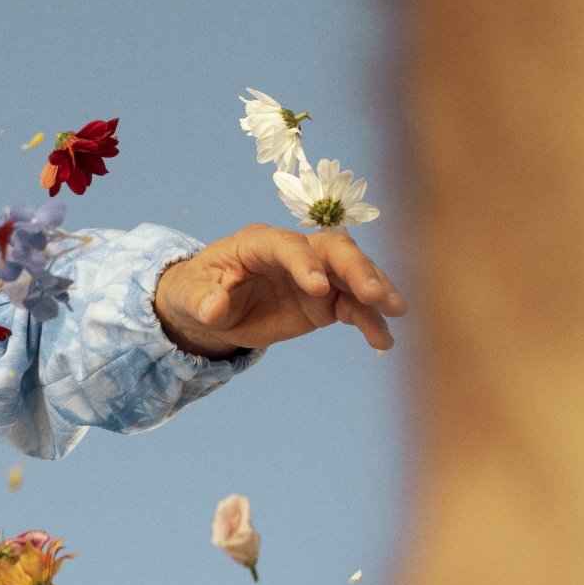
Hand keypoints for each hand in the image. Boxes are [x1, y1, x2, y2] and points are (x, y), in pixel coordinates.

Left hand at [152, 225, 404, 356]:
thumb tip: (213, 309)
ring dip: (376, 290)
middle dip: (356, 269)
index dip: (305, 263)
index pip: (288, 245)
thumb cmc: (195, 292)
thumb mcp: (186, 297)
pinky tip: (384, 341)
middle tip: (374, 294)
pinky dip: (370, 321)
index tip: (319, 289)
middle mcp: (295, 253)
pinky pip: (353, 307)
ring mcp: (315, 275)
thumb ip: (200, 300)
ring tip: (396, 312)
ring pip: (353, 274)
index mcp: (259, 243)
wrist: (208, 308)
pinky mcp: (325, 301)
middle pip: (333, 250)